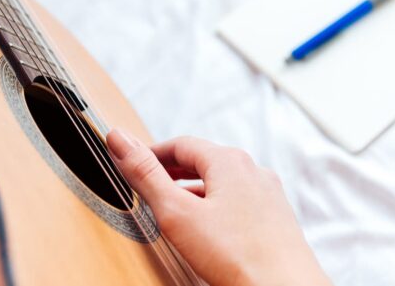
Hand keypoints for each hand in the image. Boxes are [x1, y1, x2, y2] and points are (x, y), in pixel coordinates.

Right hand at [107, 132, 332, 285]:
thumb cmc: (236, 256)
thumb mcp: (176, 213)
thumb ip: (145, 175)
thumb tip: (118, 138)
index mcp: (229, 161)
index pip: (182, 144)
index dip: (153, 152)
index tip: (134, 162)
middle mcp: (253, 171)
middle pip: (205, 160)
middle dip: (174, 170)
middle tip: (151, 182)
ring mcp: (269, 194)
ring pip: (224, 182)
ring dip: (196, 189)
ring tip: (176, 207)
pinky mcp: (277, 218)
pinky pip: (240, 201)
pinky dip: (217, 205)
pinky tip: (209, 228)